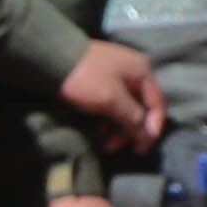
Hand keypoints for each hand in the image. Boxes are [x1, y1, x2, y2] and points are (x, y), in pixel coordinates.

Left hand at [54, 36, 164, 151]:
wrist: (49, 58)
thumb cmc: (85, 78)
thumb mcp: (111, 99)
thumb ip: (132, 118)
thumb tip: (147, 136)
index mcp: (143, 72)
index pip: (157, 105)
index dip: (152, 129)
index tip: (141, 149)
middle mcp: (133, 72)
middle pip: (140, 108)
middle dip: (129, 130)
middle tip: (113, 148)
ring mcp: (115, 76)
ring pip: (124, 107)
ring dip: (116, 127)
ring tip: (103, 142)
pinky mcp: (98, 81)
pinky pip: (110, 104)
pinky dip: (107, 118)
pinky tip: (97, 130)